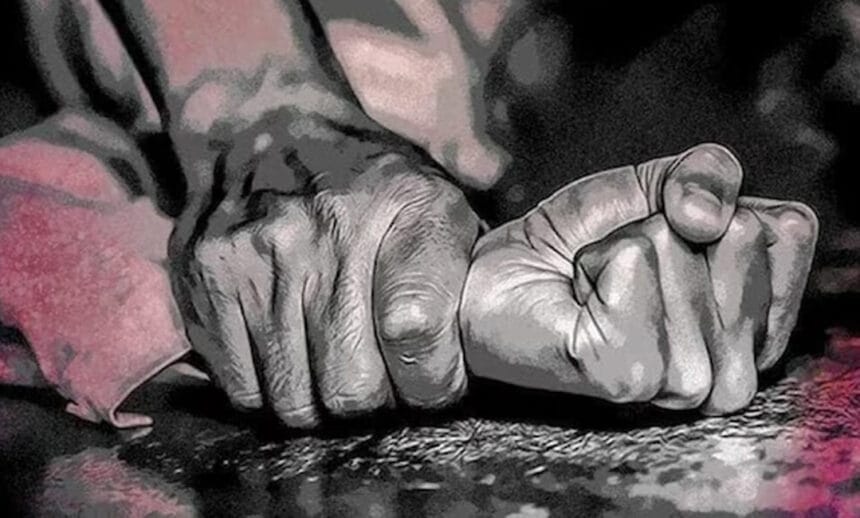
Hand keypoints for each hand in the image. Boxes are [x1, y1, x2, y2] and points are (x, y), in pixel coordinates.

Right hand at [170, 147, 478, 427]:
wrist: (271, 129)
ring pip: (295, 402)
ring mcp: (257, 256)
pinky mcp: (205, 278)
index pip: (418, 335)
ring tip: (333, 368)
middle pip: (354, 387)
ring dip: (321, 404)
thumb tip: (488, 343)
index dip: (431, 382)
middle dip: (376, 403)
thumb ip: (466, 271)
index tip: (431, 384)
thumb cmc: (369, 185)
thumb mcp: (437, 201)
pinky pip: (243, 389)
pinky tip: (289, 357)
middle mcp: (326, 230)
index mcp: (406, 209)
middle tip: (379, 381)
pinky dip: (270, 392)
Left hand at [460, 144, 817, 414]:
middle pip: (737, 237)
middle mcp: (731, 365)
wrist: (495, 278)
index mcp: (753, 322)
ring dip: (623, 248)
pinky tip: (581, 297)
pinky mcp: (628, 374)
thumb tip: (707, 216)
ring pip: (680, 254)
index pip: (786, 232)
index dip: (717, 207)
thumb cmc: (574, 243)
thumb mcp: (651, 187)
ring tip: (598, 284)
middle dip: (664, 227)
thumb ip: (707, 174)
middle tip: (620, 264)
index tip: (664, 235)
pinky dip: (597, 262)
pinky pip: (633, 269)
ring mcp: (682, 379)